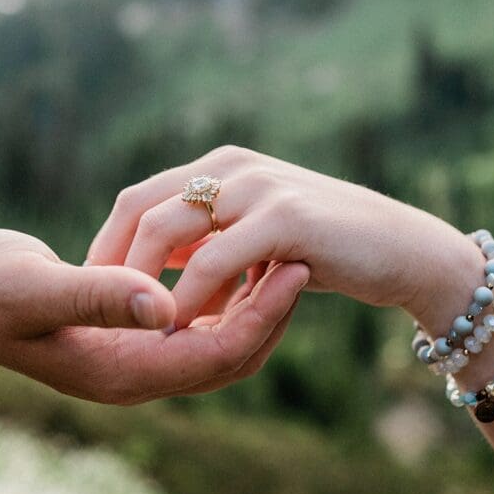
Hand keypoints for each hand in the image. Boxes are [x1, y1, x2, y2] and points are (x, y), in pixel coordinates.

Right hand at [0, 227, 308, 402]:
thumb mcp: (38, 288)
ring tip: (282, 252)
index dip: (263, 316)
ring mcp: (135, 357)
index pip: (216, 357)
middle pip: (230, 356)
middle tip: (304, 256)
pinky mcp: (133, 334)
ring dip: (255, 303)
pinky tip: (234, 255)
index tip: (296, 265)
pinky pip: (197, 324)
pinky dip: (224, 296)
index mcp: (121, 371)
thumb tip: (165, 307)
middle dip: (273, 312)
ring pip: (218, 341)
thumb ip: (99, 296)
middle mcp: (136, 372)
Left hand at [87, 146, 482, 336]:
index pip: (138, 199)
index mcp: (219, 168)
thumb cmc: (323, 249)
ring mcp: (257, 187)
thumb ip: (209, 238)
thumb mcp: (255, 235)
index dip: (108, 245)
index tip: (95, 292)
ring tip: (131, 324)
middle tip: (99, 312)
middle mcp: (231, 168)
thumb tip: (156, 264)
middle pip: (140, 207)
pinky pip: (214, 258)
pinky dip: (189, 295)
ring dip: (140, 282)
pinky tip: (180, 326)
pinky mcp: (284, 218)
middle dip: (112, 263)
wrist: (399, 249)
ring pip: (166, 227)